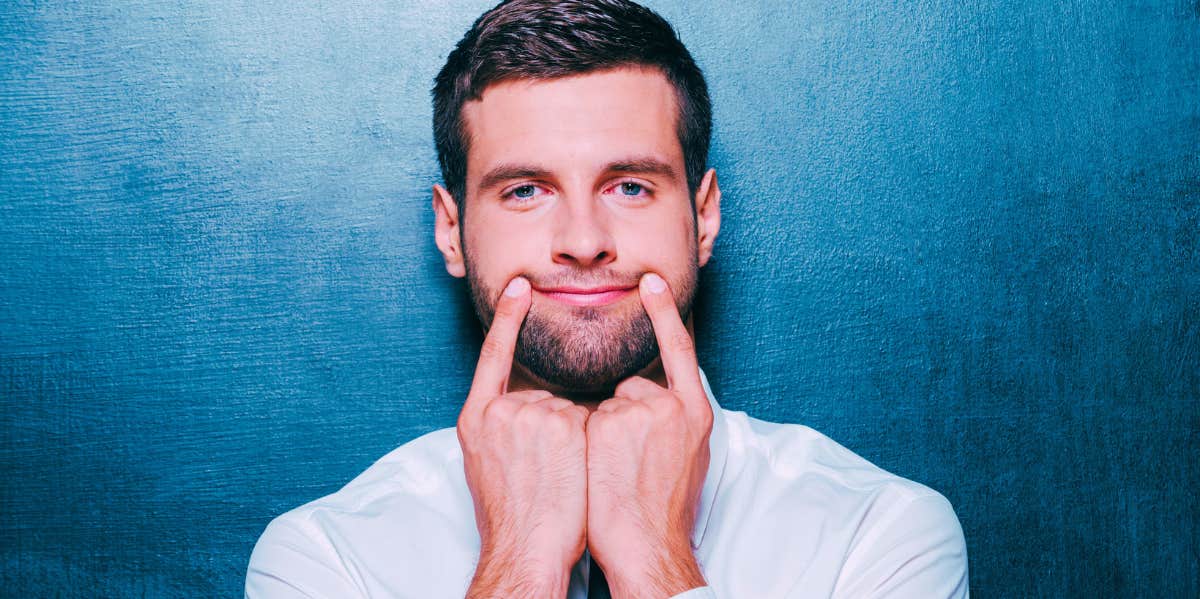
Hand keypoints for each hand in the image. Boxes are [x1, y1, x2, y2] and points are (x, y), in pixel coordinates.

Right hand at [458, 276, 590, 597]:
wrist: (525, 550)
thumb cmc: (513, 518)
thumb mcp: (486, 464)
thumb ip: (502, 427)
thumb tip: (527, 411)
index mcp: (476, 418)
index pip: (493, 356)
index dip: (507, 318)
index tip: (518, 286)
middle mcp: (500, 411)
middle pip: (544, 396)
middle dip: (553, 428)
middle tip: (546, 472)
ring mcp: (532, 415)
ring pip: (571, 410)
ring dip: (575, 439)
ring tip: (560, 479)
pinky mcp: (564, 424)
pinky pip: (591, 419)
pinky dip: (593, 442)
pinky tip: (577, 471)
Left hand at [585, 272, 713, 597]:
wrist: (647, 549)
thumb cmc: (660, 513)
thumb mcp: (685, 458)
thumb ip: (671, 421)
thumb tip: (649, 398)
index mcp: (696, 413)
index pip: (680, 350)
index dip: (664, 313)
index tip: (651, 280)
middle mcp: (674, 407)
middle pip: (631, 388)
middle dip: (621, 418)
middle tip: (627, 466)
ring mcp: (642, 413)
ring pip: (604, 406)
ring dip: (598, 433)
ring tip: (613, 475)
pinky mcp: (612, 423)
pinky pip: (583, 418)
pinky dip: (582, 441)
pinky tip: (598, 471)